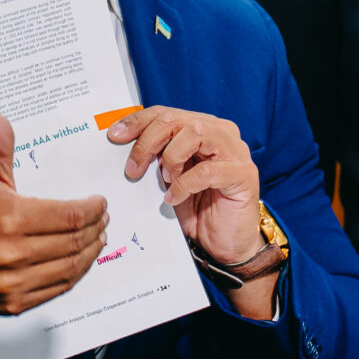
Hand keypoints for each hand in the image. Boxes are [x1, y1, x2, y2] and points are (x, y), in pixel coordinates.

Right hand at [0, 115, 106, 337]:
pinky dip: (75, 273)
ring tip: (98, 238)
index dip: (93, 209)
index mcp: (10, 219)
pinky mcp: (15, 304)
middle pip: (75, 241)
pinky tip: (80, 261)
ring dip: (91, 251)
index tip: (99, 203)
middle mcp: (14, 253)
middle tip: (103, 219)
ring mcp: (15, 283)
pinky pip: (58, 288)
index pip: (70, 216)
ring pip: (71, 267)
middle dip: (96, 228)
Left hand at [106, 106, 279, 320]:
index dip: (138, 122)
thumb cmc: (199, 209)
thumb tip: (124, 143)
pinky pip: (207, 171)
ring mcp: (236, 152)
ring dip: (172, 157)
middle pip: (177, 120)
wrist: (226, 244)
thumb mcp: (170, 178)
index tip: (115, 136)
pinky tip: (174, 198)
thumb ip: (156, 157)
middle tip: (133, 168)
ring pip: (195, 133)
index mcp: (204, 128)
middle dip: (148, 141)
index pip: (167, 113)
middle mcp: (222, 133)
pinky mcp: (243, 174)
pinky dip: (184, 184)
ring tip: (165, 179)